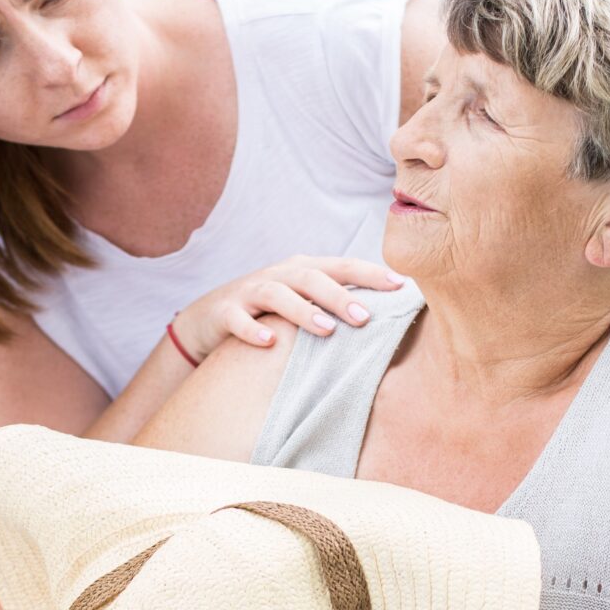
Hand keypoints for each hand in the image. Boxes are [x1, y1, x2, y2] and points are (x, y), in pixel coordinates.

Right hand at [171, 256, 405, 362]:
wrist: (208, 318)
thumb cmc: (269, 313)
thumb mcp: (302, 302)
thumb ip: (335, 305)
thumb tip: (387, 319)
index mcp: (304, 270)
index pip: (343, 267)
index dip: (371, 274)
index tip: (401, 286)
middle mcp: (279, 275)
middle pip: (312, 278)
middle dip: (340, 296)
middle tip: (365, 318)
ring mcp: (250, 292)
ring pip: (277, 295)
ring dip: (303, 311)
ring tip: (326, 330)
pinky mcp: (224, 312)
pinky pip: (238, 320)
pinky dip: (253, 330)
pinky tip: (270, 343)